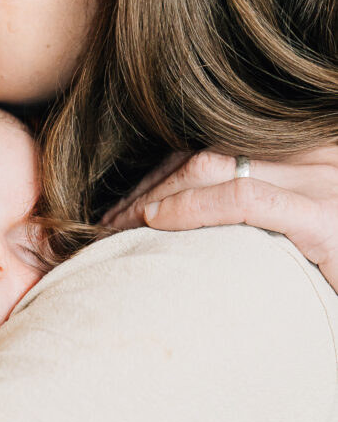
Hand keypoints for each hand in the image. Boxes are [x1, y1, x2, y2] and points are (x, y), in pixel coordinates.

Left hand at [104, 146, 337, 291]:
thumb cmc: (328, 277)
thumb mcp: (299, 239)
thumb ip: (260, 214)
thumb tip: (178, 218)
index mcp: (310, 153)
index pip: (219, 144)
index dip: (164, 170)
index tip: (126, 204)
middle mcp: (318, 154)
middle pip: (208, 150)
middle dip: (149, 182)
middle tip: (106, 221)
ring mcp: (326, 182)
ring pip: (215, 165)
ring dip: (154, 193)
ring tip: (114, 226)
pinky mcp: (327, 220)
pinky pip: (246, 200)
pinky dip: (193, 208)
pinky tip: (155, 222)